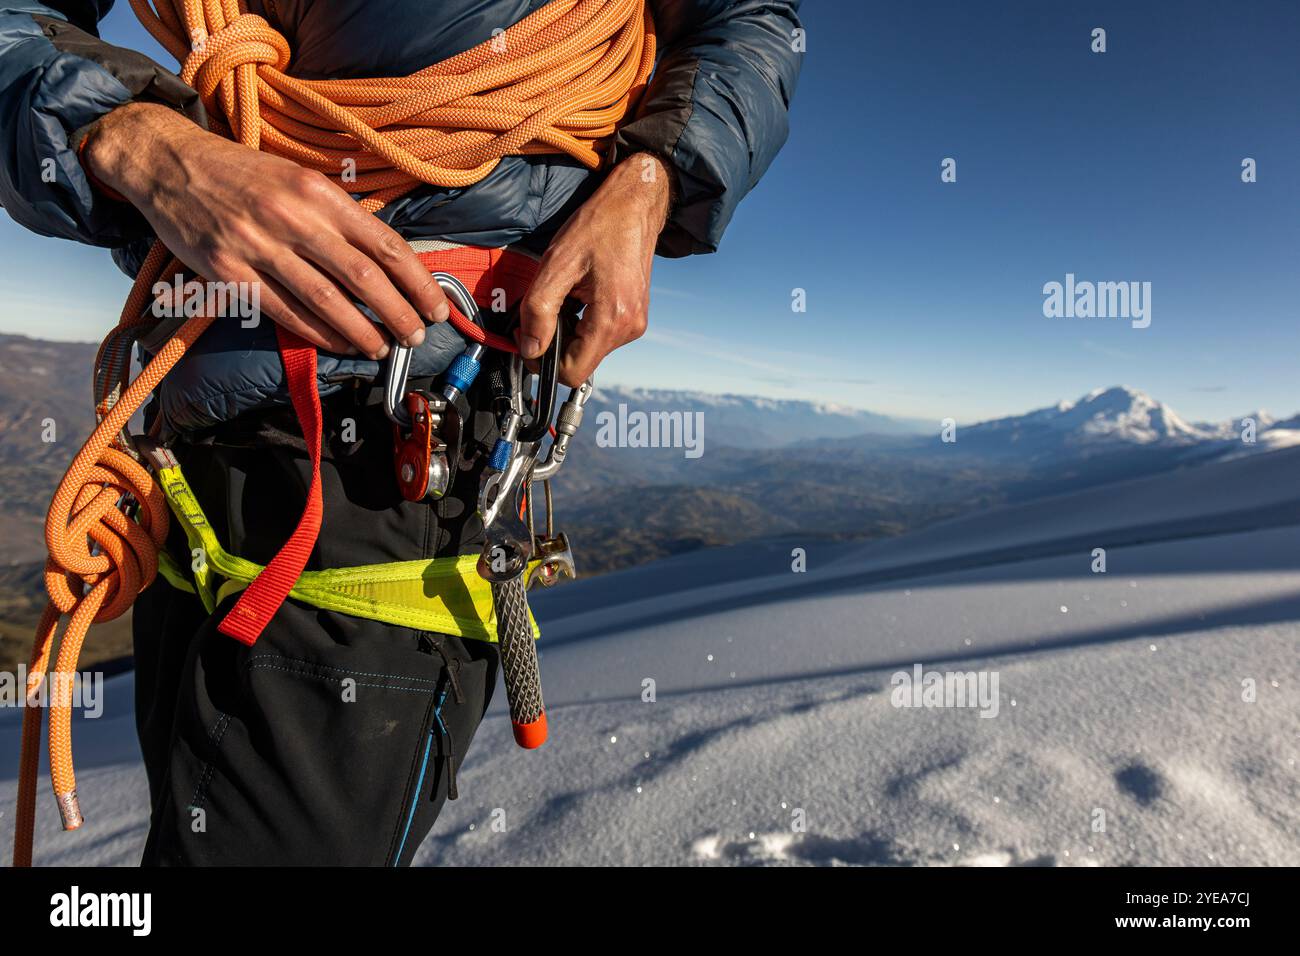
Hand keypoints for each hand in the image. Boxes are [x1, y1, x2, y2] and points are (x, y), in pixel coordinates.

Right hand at [81, 103, 447, 357]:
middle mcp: (293, 217)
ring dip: (362, 332)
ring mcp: (258, 246)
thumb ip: (340, 216)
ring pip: (326, 301)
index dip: (417, 281)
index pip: (385, 244)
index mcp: (319, 192)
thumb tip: (388, 259)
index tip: (436, 306)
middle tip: (415, 336)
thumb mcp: (299, 177)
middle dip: (398, 313)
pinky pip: (284, 312)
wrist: (169, 162)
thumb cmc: (244, 174)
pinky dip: (318, 333)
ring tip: (383, 349)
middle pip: (363, 277)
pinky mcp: (229, 272)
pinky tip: (340, 344)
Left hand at [519, 152, 672, 385]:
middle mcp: (628, 328)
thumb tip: (529, 348)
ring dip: (568, 331)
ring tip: (566, 296)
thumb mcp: (556, 264)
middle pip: (579, 363)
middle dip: (554, 343)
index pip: (571, 373)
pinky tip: (580, 296)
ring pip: (588, 350)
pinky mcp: (634, 318)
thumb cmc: (598, 226)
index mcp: (611, 319)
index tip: (529, 333)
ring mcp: (634, 325)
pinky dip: (582, 324)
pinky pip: (600, 337)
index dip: (542, 360)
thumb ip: (538, 310)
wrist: (633, 205)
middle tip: (541, 310)